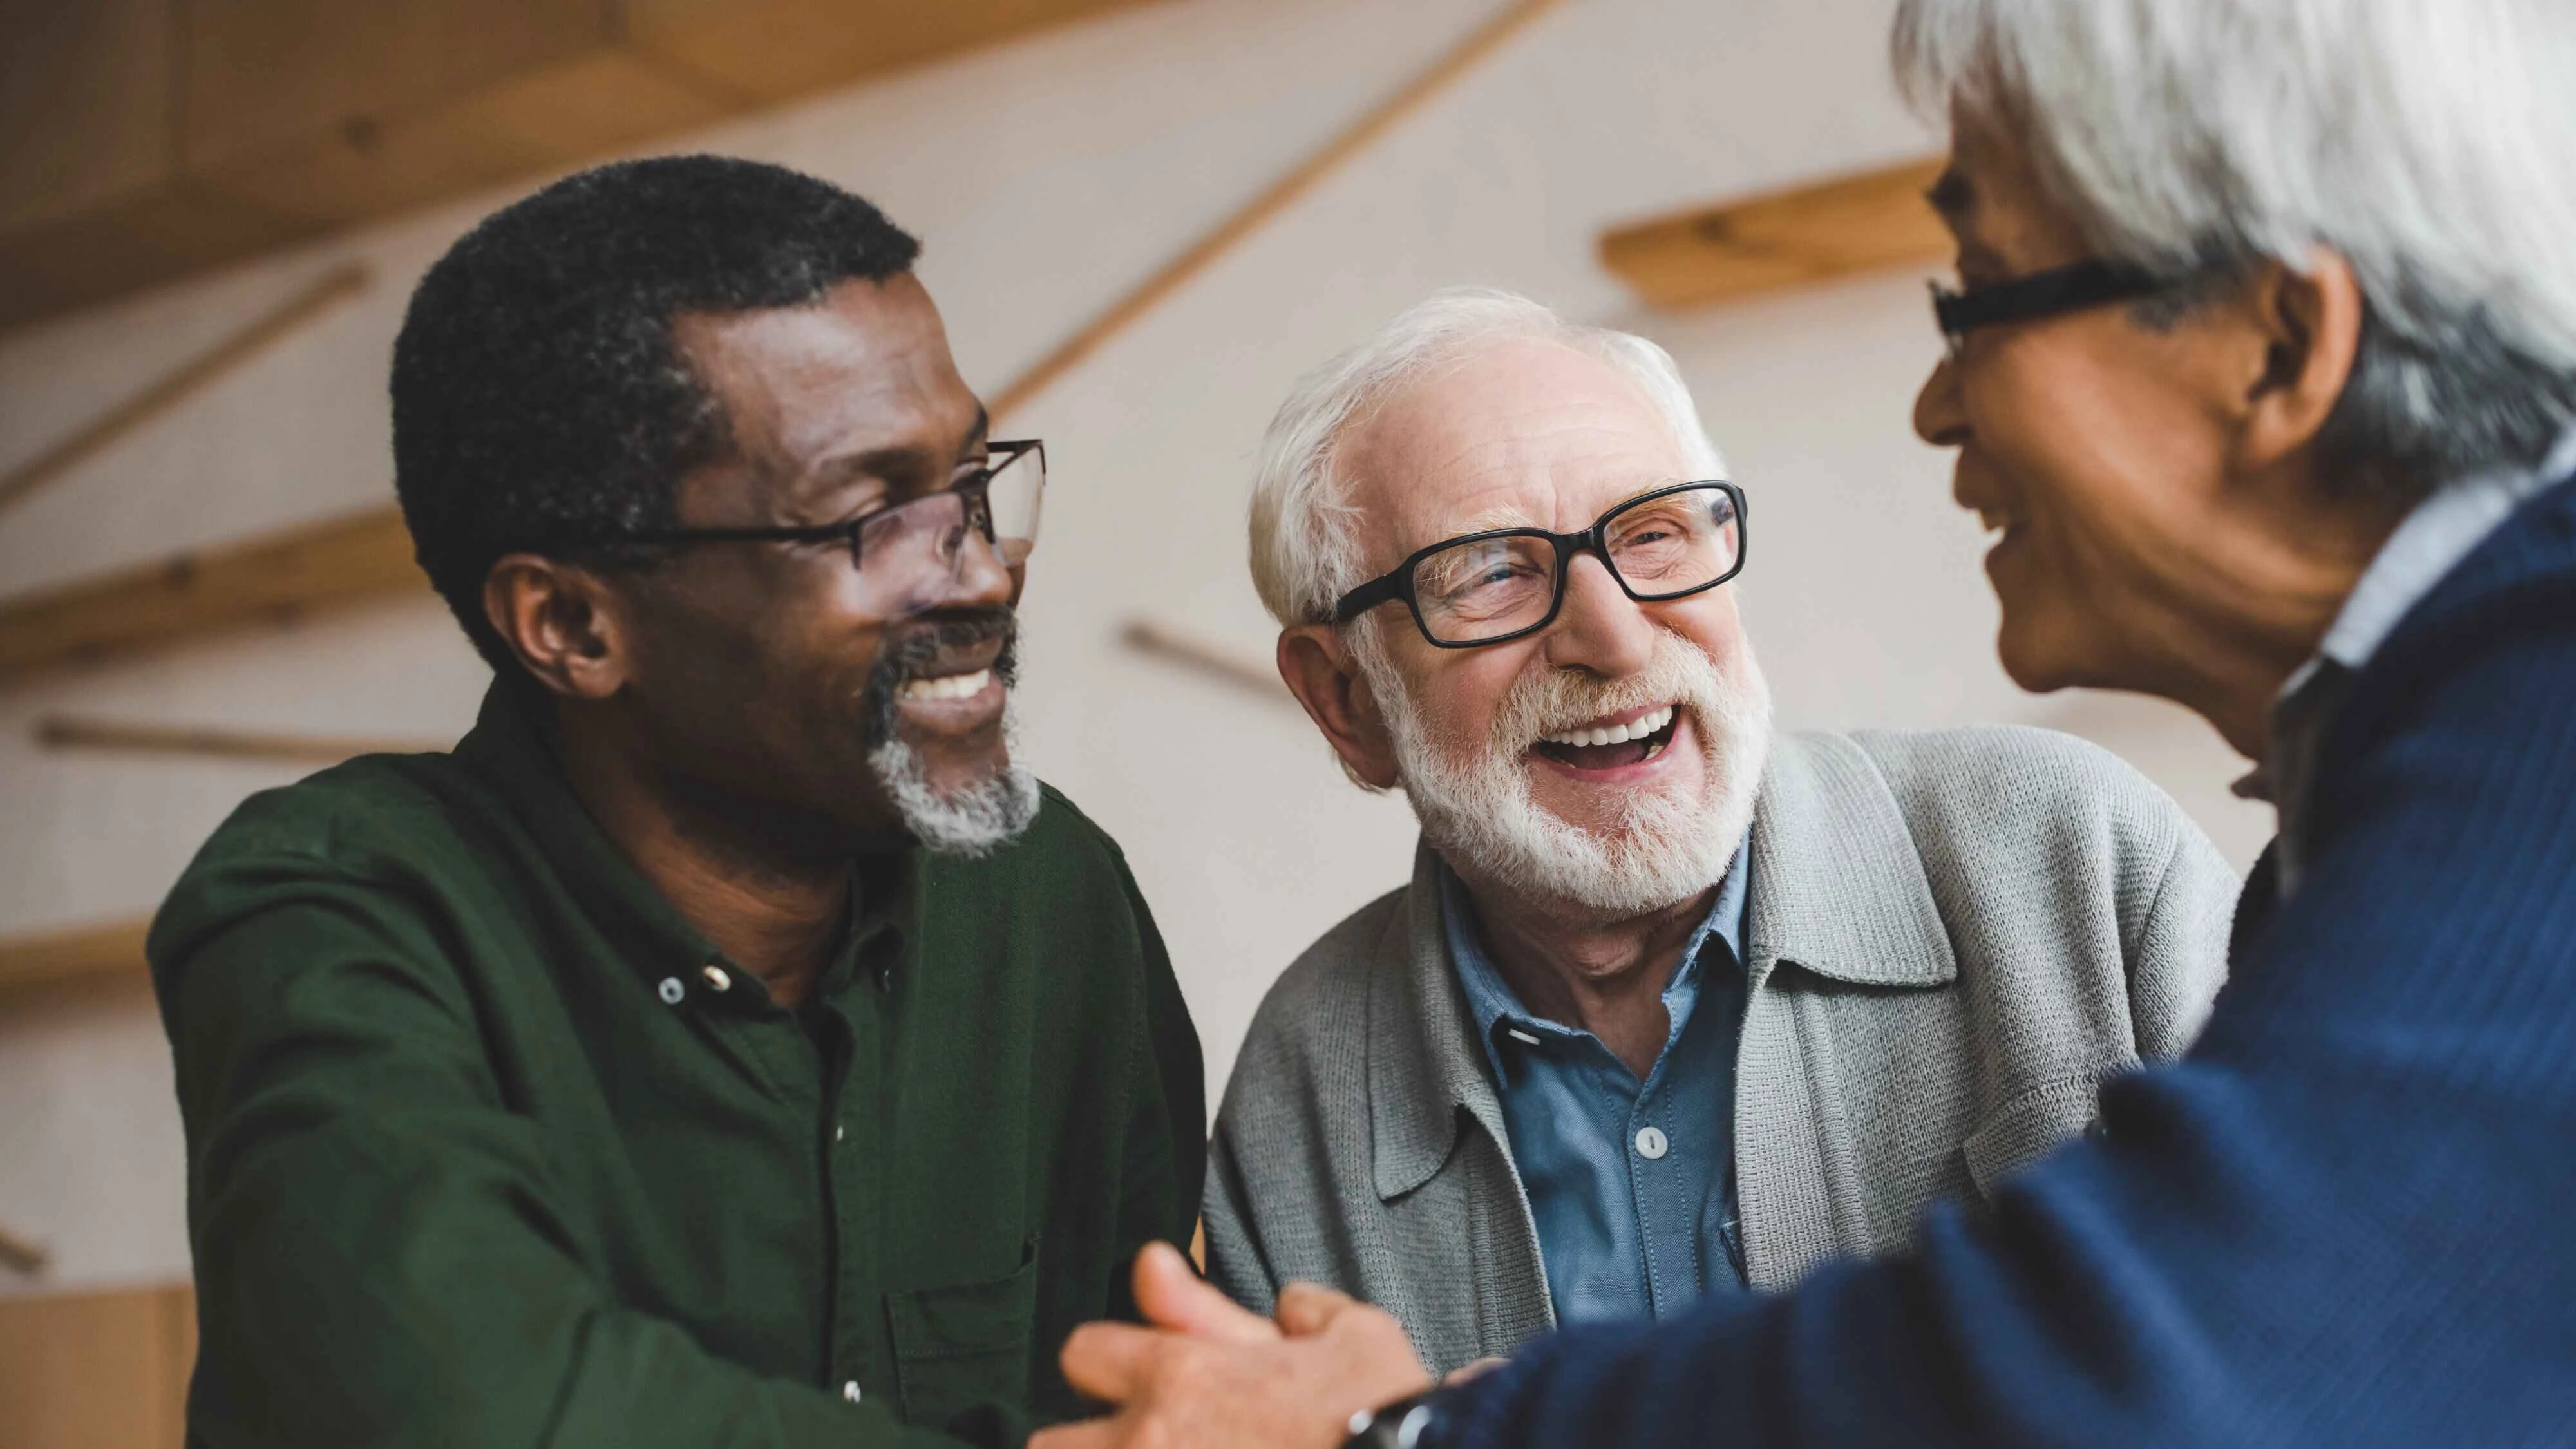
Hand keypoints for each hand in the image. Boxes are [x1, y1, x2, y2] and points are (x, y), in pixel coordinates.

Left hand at [1031, 1242, 1434, 1448]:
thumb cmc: (1389, 1423)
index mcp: (1180, 1378)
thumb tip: (1283, 1298)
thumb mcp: (1353, 1339)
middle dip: (1089, 1444)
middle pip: (1050, 1442)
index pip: (1085, 1351)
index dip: (1114, 1361)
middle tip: (1142, 1448)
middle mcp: (1151, 1446)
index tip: (1143, 1378)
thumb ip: (1301, 1311)